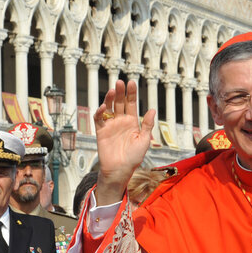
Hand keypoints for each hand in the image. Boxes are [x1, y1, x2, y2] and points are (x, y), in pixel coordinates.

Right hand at [93, 80, 156, 204]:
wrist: (120, 170)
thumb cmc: (134, 157)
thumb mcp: (144, 140)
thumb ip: (147, 125)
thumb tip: (152, 110)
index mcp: (132, 122)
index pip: (131, 104)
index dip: (131, 93)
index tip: (131, 83)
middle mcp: (120, 121)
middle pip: (120, 103)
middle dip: (120, 92)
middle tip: (120, 82)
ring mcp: (110, 125)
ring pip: (109, 108)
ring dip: (110, 98)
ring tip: (113, 90)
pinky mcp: (101, 131)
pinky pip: (99, 119)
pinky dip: (100, 112)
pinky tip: (104, 107)